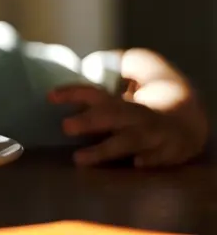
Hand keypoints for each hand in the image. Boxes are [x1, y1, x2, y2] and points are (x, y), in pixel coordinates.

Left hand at [49, 84, 203, 167]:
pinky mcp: (169, 151)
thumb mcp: (125, 84)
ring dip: (105, 149)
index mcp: (120, 99)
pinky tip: (137, 164)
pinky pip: (159, 157)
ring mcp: (153, 133)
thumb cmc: (141, 103)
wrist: (188, 120)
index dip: (73, 94)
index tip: (50, 97)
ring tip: (79, 159)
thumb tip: (73, 75)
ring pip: (129, 141)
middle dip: (90, 121)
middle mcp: (136, 115)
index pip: (94, 93)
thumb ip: (101, 81)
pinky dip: (150, 159)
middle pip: (112, 115)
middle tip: (65, 126)